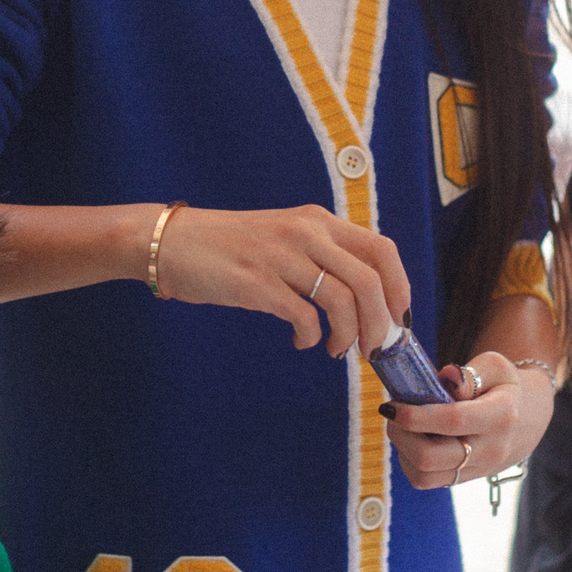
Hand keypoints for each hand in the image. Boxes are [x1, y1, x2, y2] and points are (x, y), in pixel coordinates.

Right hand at [154, 204, 411, 356]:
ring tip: (337, 350)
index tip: (398, 319)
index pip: (381, 250)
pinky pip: (304, 317)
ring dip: (349, 335)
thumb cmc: (230, 246)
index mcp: (317, 221)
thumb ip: (321, 256)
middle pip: (369, 280)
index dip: (400, 288)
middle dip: (381, 323)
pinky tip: (302, 341)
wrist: (171, 242)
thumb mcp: (284, 237)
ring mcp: (281, 256)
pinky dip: (312, 337)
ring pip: (342, 301)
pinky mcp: (256, 283)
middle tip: (374, 349)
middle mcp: (305, 232)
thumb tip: (366, 299)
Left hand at [380, 351, 555, 488]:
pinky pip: (427, 481)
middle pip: (431, 457)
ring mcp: (478, 469)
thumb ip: (469, 373)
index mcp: (501, 415)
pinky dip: (410, 461)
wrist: (528, 420)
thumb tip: (445, 378)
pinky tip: (414, 439)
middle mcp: (491, 449)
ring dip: (403, 451)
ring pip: (424, 476)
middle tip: (393, 412)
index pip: (453, 421)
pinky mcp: (465, 480)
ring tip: (403, 426)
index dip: (417, 415)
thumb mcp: (494, 366)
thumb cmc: (505, 386)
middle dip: (401, 435)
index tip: (393, 404)